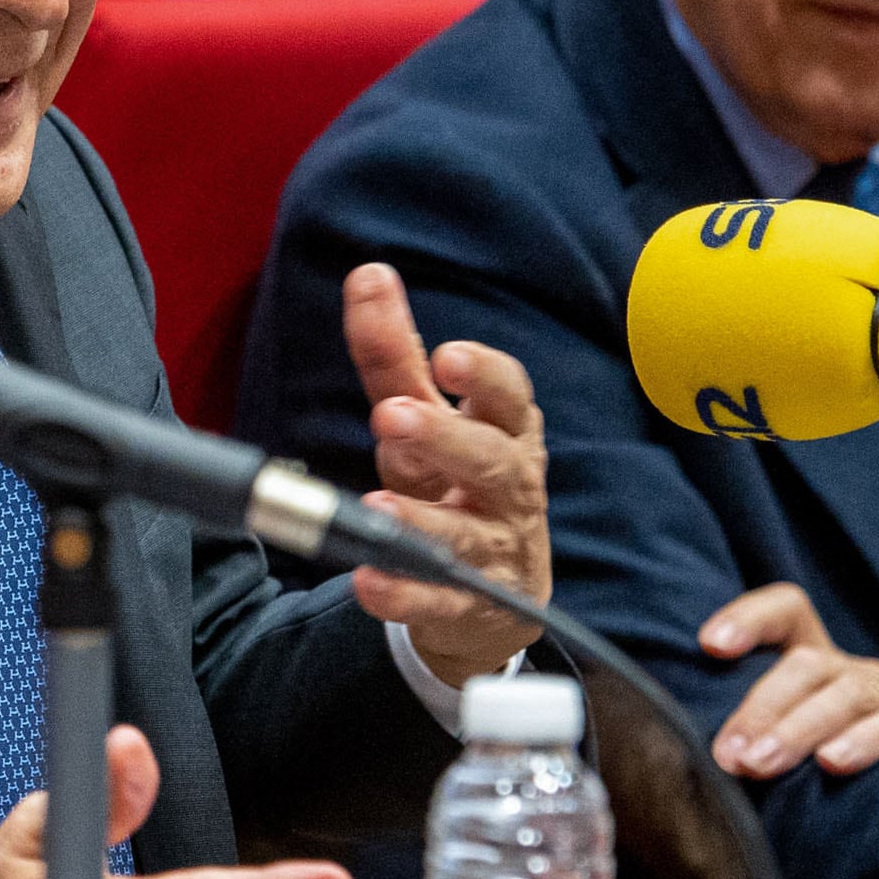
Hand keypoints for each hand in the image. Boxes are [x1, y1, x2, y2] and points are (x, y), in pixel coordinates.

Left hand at [338, 263, 549, 683]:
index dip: (484, 376)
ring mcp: (494, 548)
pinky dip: (405, 594)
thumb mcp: (427, 417)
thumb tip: (368, 274)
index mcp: (505, 430)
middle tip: (392, 416)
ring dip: (423, 520)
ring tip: (377, 507)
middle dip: (446, 437)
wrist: (492, 596)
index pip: (509, 396)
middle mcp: (509, 486)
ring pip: (467, 533)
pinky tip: (369, 581)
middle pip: (491, 459)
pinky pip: (439, 600)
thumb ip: (397, 354)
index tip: (448, 357)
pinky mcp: (470, 604)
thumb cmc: (456, 481)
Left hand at [703, 581, 878, 777]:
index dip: (750, 618)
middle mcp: (853, 672)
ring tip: (763, 764)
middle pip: (809, 663)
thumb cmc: (817, 786)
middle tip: (729, 756)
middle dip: (762, 707)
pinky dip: (868, 741)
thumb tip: (670, 755)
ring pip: (849, 693)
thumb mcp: (773, 753)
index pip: (787, 612)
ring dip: (801, 729)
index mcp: (812, 663)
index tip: (709, 645)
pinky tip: (834, 763)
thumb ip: (737, 740)